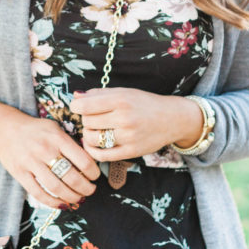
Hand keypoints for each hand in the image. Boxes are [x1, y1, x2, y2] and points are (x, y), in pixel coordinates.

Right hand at [0, 102, 100, 208]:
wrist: (5, 127)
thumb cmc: (35, 129)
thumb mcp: (55, 128)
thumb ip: (70, 143)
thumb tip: (89, 162)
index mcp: (58, 138)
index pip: (83, 160)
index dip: (94, 173)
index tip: (96, 177)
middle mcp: (45, 150)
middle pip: (72, 177)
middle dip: (86, 189)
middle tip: (90, 191)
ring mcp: (31, 162)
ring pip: (56, 187)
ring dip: (71, 197)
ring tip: (79, 199)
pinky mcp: (20, 173)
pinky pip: (38, 193)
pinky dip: (52, 202)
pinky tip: (62, 204)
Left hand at [70, 88, 203, 160]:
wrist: (172, 119)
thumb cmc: (144, 103)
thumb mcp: (124, 92)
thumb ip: (99, 94)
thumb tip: (75, 97)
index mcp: (121, 100)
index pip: (85, 106)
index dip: (76, 106)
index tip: (78, 106)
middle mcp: (124, 118)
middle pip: (87, 122)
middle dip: (86, 119)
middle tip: (93, 117)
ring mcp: (128, 137)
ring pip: (92, 138)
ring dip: (89, 134)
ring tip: (96, 129)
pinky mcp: (131, 152)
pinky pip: (101, 155)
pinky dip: (92, 150)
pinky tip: (94, 144)